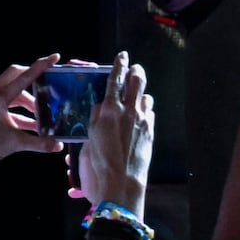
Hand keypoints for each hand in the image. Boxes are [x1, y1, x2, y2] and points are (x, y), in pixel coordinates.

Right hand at [78, 60, 153, 212]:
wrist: (121, 183)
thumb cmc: (98, 166)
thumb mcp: (88, 140)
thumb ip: (96, 119)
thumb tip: (102, 107)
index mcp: (109, 112)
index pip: (115, 81)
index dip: (119, 66)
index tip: (122, 56)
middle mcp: (129, 112)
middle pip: (137, 83)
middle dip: (136, 72)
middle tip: (135, 67)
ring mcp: (143, 121)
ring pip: (146, 98)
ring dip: (141, 94)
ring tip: (137, 94)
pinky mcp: (151, 132)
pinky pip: (149, 115)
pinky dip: (145, 112)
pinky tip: (141, 115)